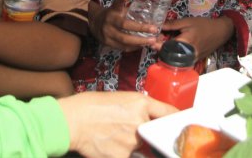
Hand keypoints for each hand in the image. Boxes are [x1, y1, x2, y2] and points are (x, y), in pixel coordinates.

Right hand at [60, 91, 176, 157]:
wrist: (72, 120)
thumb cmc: (91, 106)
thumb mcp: (120, 98)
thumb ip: (138, 109)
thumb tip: (149, 118)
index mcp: (140, 103)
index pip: (169, 113)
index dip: (175, 119)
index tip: (179, 123)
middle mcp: (140, 122)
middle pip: (153, 133)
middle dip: (145, 133)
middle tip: (127, 130)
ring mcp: (132, 141)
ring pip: (140, 147)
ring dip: (131, 144)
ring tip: (112, 135)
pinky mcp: (122, 156)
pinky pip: (130, 157)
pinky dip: (121, 153)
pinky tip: (109, 146)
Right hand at [90, 0, 158, 50]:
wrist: (94, 24)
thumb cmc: (111, 15)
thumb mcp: (116, 8)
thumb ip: (126, 6)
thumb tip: (144, 5)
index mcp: (112, 12)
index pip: (117, 5)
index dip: (121, 0)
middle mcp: (109, 22)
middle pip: (125, 26)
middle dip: (141, 28)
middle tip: (154, 30)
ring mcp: (107, 34)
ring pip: (125, 40)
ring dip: (140, 41)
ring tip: (152, 41)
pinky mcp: (108, 44)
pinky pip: (123, 47)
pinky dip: (134, 47)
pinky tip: (143, 45)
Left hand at [157, 16, 233, 59]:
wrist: (220, 32)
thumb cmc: (204, 25)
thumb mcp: (187, 22)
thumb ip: (173, 25)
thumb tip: (159, 26)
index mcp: (184, 43)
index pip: (166, 47)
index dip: (157, 44)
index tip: (151, 39)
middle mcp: (187, 54)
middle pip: (168, 54)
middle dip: (161, 48)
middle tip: (157, 40)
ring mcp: (190, 59)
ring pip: (174, 58)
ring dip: (167, 51)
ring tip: (164, 42)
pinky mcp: (194, 60)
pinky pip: (181, 59)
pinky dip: (175, 53)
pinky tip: (174, 46)